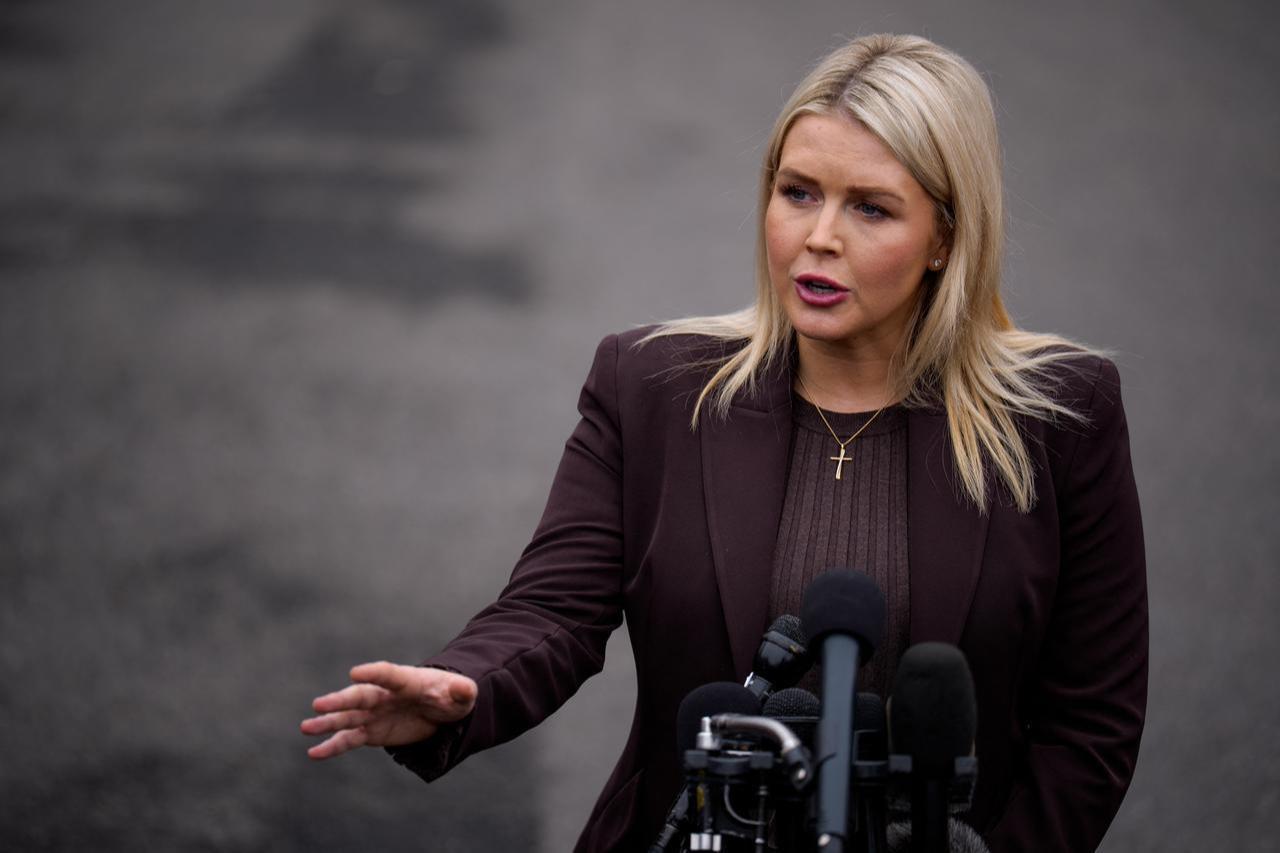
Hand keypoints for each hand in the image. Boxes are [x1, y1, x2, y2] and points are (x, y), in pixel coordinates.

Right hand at [300, 661, 477, 759]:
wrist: (440, 709)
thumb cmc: (450, 696)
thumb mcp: (462, 694)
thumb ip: (462, 691)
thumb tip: (464, 689)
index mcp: (406, 680)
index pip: (388, 674)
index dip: (373, 673)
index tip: (355, 672)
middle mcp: (384, 695)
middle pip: (360, 696)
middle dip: (340, 701)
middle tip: (319, 704)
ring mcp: (374, 713)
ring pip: (348, 718)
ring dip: (327, 722)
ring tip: (306, 727)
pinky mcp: (371, 731)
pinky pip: (348, 739)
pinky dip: (332, 746)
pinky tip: (315, 753)